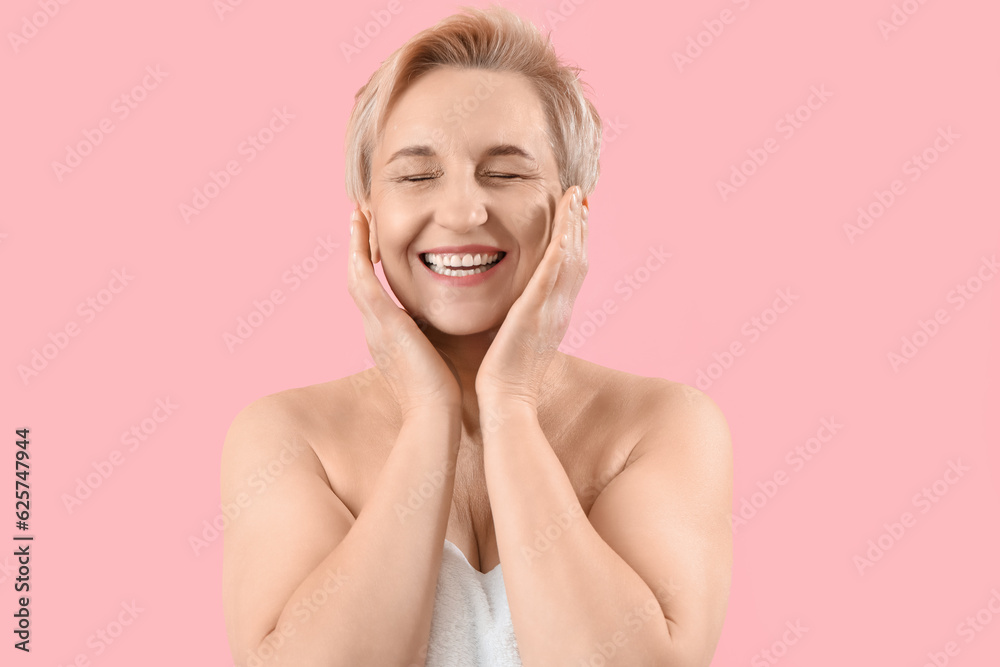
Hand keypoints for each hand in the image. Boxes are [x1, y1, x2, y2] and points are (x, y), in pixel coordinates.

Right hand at [347, 206, 461, 415]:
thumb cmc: (443, 391)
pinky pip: (364, 282)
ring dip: (355, 243)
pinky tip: (359, 234)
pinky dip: (360, 256)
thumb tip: (458, 313)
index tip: (375, 239)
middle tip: (357, 216)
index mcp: (386, 335)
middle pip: (357, 277)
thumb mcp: (437, 351)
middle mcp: (374, 328)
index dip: (370, 263)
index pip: (373, 290)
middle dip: (357, 246)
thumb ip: (439, 330)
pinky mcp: (383, 324)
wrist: (435, 415)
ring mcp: (374, 325)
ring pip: (356, 274)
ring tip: (357, 215)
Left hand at [475, 186, 588, 407]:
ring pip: (570, 259)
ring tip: (574, 198)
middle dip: (579, 225)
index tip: (574, 214)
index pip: (569, 269)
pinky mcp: (535, 312)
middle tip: (579, 195)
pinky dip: (560, 248)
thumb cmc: (502, 376)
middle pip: (578, 258)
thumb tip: (504, 304)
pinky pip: (552, 274)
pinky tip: (563, 227)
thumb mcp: (513, 337)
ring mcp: (551, 309)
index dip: (574, 240)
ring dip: (574, 226)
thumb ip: (513, 317)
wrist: (505, 400)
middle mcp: (560, 309)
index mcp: (554, 314)